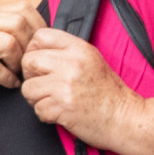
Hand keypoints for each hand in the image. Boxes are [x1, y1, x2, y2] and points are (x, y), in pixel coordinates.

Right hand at [0, 4, 43, 100]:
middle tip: (29, 62)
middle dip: (29, 46)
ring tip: (18, 73)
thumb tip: (37, 33)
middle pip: (17, 24)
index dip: (38, 26)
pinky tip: (9, 83)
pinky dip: (6, 78)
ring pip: (8, 43)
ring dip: (18, 62)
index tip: (40, 45)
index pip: (22, 8)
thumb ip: (3, 29)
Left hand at [20, 28, 140, 148]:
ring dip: (35, 97)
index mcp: (79, 49)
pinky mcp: (61, 107)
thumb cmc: (109, 93)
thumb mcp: (91, 61)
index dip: (34, 50)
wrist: (125, 118)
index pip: (40, 36)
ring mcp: (65, 86)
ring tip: (51, 100)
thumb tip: (36, 51)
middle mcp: (71, 64)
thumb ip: (66, 52)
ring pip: (28, 87)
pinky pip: (37, 109)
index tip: (39, 63)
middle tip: (42, 84)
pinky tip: (58, 112)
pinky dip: (45, 114)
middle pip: (28, 61)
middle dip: (30, 75)